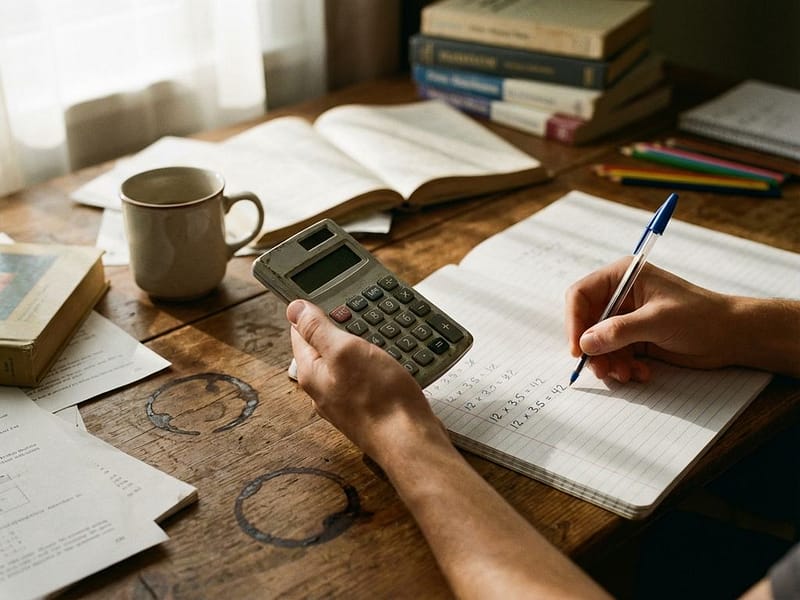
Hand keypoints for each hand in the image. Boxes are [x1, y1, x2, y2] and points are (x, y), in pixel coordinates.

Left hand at [286, 299, 449, 461]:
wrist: (410, 442)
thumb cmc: (380, 399)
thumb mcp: (345, 351)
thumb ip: (317, 329)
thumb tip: (293, 308)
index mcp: (311, 372)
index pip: (299, 332)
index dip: (311, 310)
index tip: (326, 294)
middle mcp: (323, 388)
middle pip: (324, 347)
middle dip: (340, 327)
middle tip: (360, 310)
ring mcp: (345, 400)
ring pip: (348, 362)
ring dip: (361, 344)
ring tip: (378, 330)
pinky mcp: (367, 407)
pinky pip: (366, 377)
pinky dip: (376, 362)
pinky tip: (390, 359)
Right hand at [564, 258, 737, 382]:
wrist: (732, 336)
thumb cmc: (700, 316)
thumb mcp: (657, 321)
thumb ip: (619, 331)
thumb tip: (585, 343)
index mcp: (622, 276)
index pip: (580, 295)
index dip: (574, 322)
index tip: (578, 349)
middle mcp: (619, 295)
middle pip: (585, 323)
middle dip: (594, 349)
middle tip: (602, 369)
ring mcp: (626, 318)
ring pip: (598, 343)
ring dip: (609, 362)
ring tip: (627, 374)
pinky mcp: (634, 338)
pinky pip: (614, 354)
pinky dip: (622, 366)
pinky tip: (641, 372)